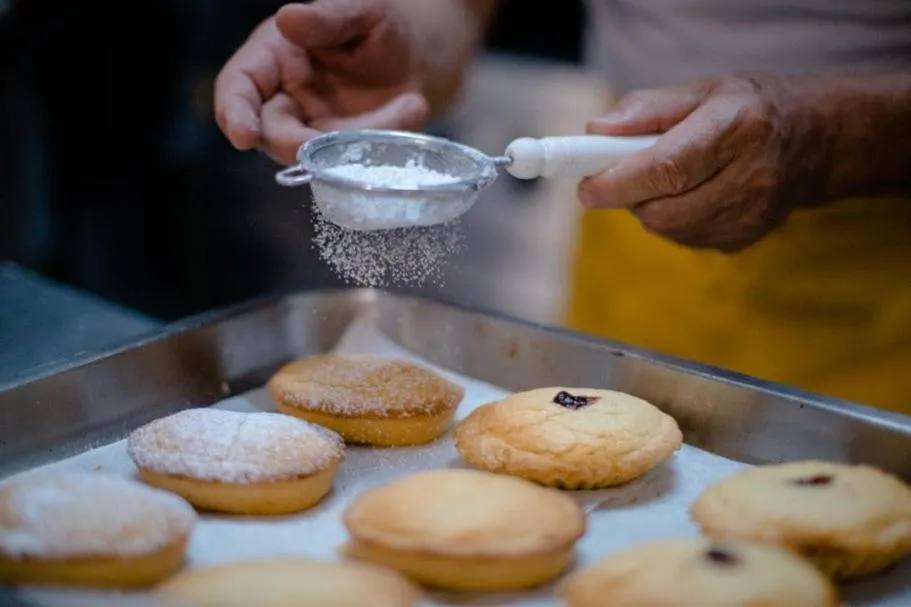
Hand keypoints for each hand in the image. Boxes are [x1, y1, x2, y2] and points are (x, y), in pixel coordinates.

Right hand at [214, 0, 429, 164]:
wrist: (417, 61)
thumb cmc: (382, 28)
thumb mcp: (363, 11)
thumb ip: (328, 18)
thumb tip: (288, 19)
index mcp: (274, 56)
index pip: (238, 86)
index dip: (234, 112)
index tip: (244, 137)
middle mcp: (283, 98)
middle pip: (272, 134)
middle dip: (311, 141)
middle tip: (374, 123)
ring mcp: (309, 129)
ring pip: (316, 154)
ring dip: (362, 138)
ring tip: (411, 106)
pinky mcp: (335, 153)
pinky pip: (346, 162)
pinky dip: (376, 147)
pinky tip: (408, 116)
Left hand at [578, 75, 825, 251]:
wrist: (812, 141)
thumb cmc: (745, 109)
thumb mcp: (701, 90)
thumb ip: (645, 109)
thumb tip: (595, 133)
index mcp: (737, 127)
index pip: (667, 168)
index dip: (619, 182)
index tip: (586, 187)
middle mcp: (750, 175)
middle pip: (663, 207)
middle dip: (629, 195)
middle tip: (623, 174)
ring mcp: (750, 214)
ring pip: (668, 228)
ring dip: (650, 207)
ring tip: (666, 179)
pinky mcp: (744, 238)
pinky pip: (683, 238)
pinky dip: (671, 221)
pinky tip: (689, 195)